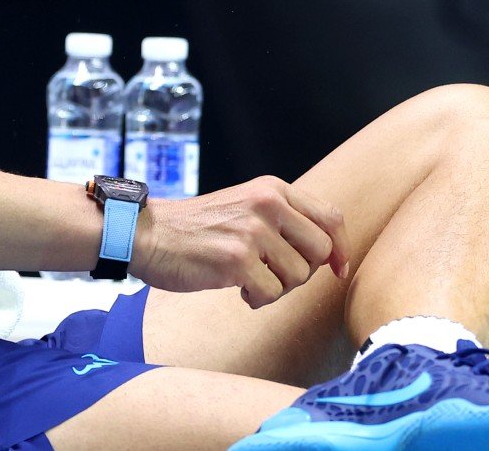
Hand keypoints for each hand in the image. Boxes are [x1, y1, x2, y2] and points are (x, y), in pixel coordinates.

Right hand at [132, 175, 350, 309]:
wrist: (147, 233)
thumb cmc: (196, 228)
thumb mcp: (244, 205)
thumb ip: (283, 219)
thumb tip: (331, 252)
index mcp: (272, 189)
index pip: (331, 218)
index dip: (341, 248)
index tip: (337, 269)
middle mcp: (267, 205)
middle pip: (321, 251)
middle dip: (303, 272)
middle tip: (275, 275)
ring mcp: (252, 232)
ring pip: (298, 276)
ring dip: (277, 288)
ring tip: (249, 280)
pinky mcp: (237, 261)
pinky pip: (272, 294)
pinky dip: (257, 299)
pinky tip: (237, 289)